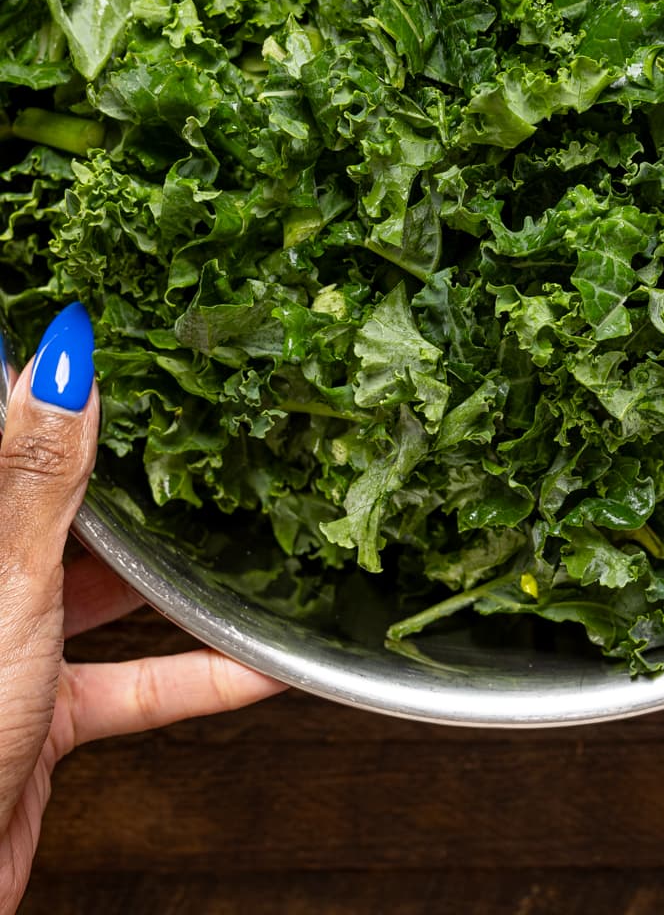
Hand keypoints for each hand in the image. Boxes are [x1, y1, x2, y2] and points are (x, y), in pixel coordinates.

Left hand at [0, 303, 282, 913]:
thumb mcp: (11, 582)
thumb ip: (42, 474)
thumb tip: (64, 353)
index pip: (14, 432)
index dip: (58, 383)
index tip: (118, 332)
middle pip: (65, 509)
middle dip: (135, 477)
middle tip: (197, 427)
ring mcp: (12, 647)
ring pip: (106, 592)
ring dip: (171, 578)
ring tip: (240, 533)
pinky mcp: (42, 713)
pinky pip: (133, 680)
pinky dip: (197, 675)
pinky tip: (258, 663)